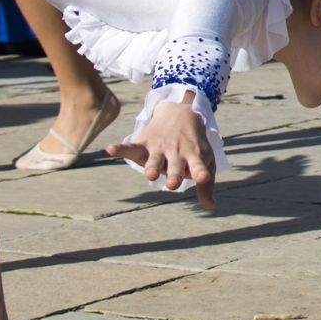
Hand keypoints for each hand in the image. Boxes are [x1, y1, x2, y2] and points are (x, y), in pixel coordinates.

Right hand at [112, 94, 218, 208]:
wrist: (181, 112)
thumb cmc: (193, 144)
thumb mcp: (205, 160)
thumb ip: (206, 185)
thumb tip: (211, 207)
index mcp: (193, 157)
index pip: (199, 166)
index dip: (201, 172)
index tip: (203, 177)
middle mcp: (176, 153)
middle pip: (175, 166)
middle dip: (174, 174)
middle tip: (173, 184)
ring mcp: (159, 148)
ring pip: (154, 160)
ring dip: (152, 166)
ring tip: (150, 174)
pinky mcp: (144, 144)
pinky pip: (130, 147)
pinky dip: (120, 149)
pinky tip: (110, 149)